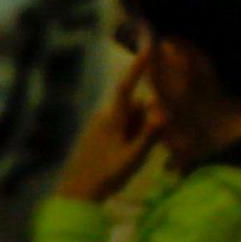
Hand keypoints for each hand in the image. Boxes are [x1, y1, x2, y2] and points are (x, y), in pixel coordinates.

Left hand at [55, 53, 159, 204]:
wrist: (76, 194)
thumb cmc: (107, 176)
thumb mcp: (134, 158)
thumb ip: (150, 134)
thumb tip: (164, 112)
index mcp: (113, 120)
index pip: (127, 87)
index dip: (138, 66)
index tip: (148, 47)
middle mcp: (103, 116)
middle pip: (135, 106)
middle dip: (147, 118)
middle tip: (147, 145)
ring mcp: (97, 125)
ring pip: (129, 117)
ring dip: (138, 129)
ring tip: (133, 155)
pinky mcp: (94, 134)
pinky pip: (119, 126)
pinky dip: (128, 135)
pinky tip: (122, 156)